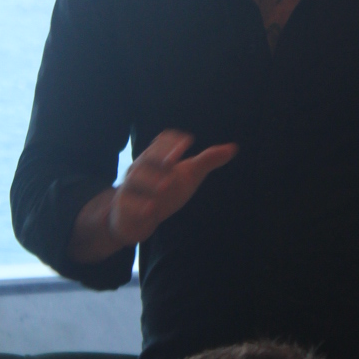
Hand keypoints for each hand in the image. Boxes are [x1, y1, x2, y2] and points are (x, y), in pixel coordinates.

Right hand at [109, 131, 237, 247]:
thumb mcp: (188, 175)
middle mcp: (141, 168)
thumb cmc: (165, 190)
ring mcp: (130, 187)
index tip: (188, 141)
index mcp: (156, 157)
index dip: (173, 140)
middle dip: (160, 156)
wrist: (135, 218)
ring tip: (166, 185)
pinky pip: (129, 204)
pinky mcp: (124, 207)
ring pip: (136, 179)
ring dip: (151, 181)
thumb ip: (207, 161)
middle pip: (147, 157)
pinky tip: (151, 210)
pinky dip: (139, 206)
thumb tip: (234, 148)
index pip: (161, 141)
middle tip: (173, 161)